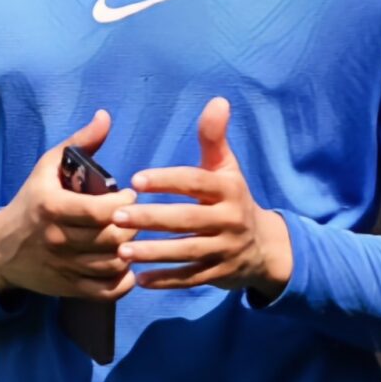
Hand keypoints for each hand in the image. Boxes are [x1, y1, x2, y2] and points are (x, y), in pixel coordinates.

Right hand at [0, 112, 136, 299]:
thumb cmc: (31, 202)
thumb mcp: (47, 168)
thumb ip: (79, 142)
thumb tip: (105, 117)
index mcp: (52, 207)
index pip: (100, 211)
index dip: (124, 203)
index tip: (129, 195)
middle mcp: (58, 239)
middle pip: (112, 238)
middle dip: (133, 225)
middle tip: (136, 216)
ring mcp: (64, 267)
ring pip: (113, 264)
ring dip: (131, 250)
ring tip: (130, 236)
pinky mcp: (68, 288)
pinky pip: (106, 290)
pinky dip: (124, 281)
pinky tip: (126, 265)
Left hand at [115, 98, 294, 298]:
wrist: (264, 246)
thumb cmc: (233, 199)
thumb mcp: (227, 168)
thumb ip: (214, 138)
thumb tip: (217, 101)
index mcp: (229, 190)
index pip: (196, 182)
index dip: (167, 180)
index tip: (135, 180)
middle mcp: (229, 219)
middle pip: (188, 220)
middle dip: (152, 219)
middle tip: (116, 218)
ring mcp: (225, 249)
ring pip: (187, 252)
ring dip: (154, 253)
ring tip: (121, 251)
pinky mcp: (219, 273)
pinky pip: (190, 278)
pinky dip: (166, 280)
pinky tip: (138, 279)